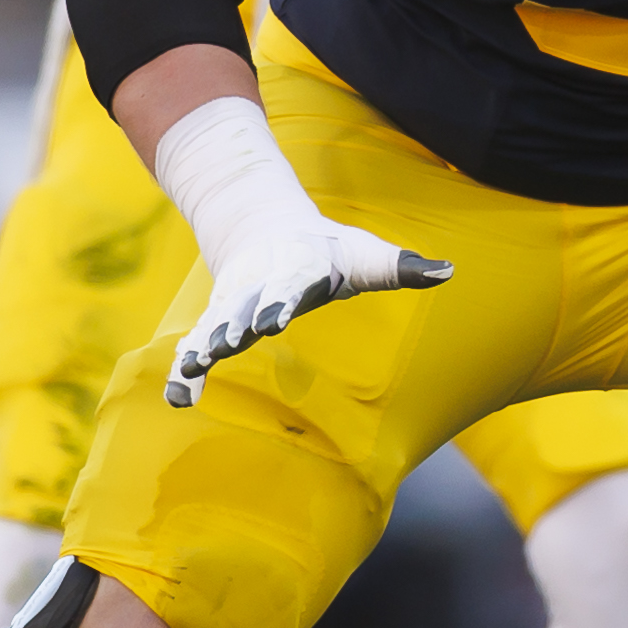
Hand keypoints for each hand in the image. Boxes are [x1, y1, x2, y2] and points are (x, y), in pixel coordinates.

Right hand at [169, 218, 448, 406]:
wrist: (265, 227)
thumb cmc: (327, 249)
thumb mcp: (366, 254)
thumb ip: (403, 267)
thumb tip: (448, 271)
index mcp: (295, 269)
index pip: (288, 285)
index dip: (281, 300)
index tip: (273, 319)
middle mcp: (258, 287)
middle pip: (244, 306)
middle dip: (234, 325)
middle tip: (222, 345)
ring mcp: (232, 305)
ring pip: (213, 326)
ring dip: (202, 348)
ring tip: (189, 371)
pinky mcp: (217, 322)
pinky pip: (197, 346)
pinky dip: (185, 370)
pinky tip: (178, 399)